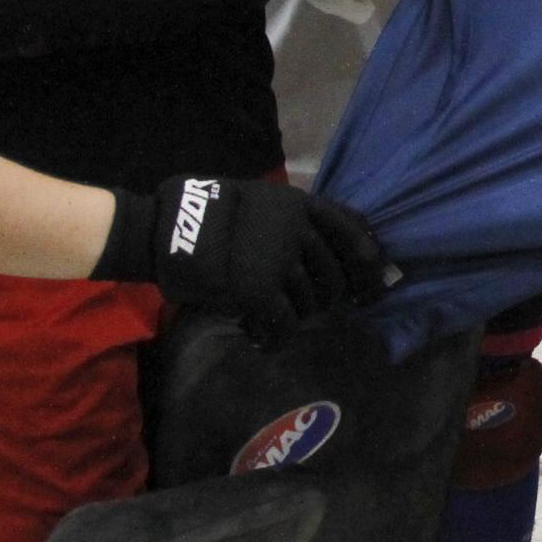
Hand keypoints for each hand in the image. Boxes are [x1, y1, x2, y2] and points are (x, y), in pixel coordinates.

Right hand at [97, 177, 391, 344]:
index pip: (355, 232)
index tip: (374, 289)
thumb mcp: (263, 204)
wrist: (167, 231)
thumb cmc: (212, 218)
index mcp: (300, 204)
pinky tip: (262, 338)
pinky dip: (276, 336)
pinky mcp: (261, 290)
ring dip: (296, 315)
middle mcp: (298, 230)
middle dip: (327, 299)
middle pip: (334, 277)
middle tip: (311, 309)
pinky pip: (285, 323)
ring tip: (273, 316)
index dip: (372, 264)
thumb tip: (344, 262)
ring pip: (311, 303)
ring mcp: (280, 260)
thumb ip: (298, 225)